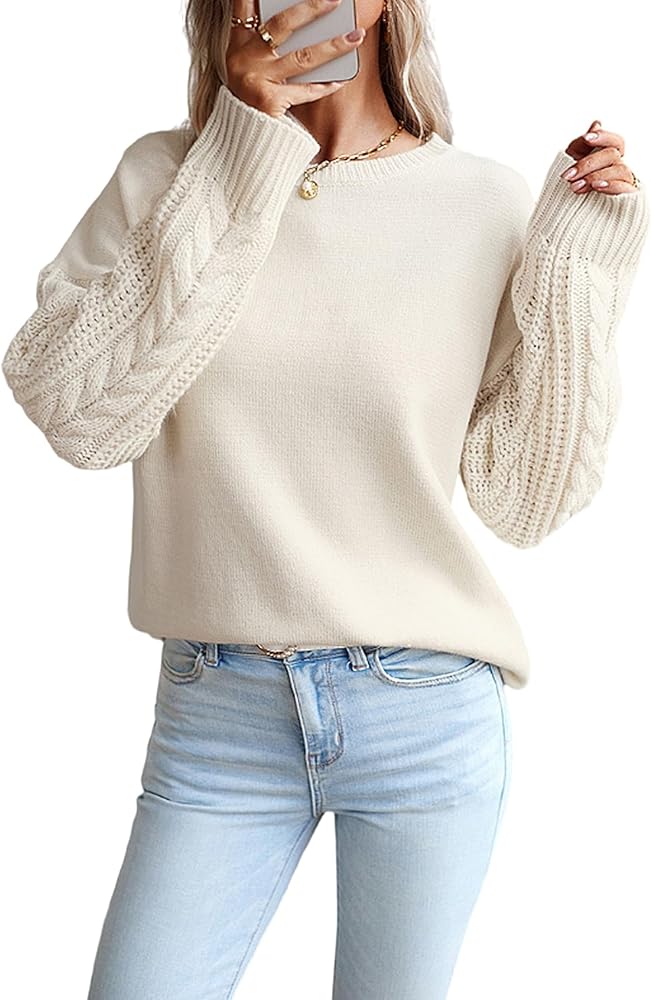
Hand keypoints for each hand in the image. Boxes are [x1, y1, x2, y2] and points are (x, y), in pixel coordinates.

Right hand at [226, 0, 362, 118]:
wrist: (244, 135)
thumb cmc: (254, 95)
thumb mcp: (251, 63)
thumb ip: (268, 40)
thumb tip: (306, 18)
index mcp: (239, 42)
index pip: (244, 4)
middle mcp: (245, 57)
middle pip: (282, 25)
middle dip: (311, 9)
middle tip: (336, 0)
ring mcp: (256, 79)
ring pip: (302, 57)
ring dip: (333, 46)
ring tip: (355, 36)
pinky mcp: (269, 102)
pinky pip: (305, 90)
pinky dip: (325, 85)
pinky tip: (341, 78)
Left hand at [559, 119, 638, 193]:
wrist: (573, 218)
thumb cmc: (576, 187)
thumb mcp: (573, 163)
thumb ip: (582, 145)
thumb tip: (596, 123)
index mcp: (609, 158)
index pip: (614, 141)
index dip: (603, 136)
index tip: (586, 137)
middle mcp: (619, 168)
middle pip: (611, 155)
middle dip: (587, 164)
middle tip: (567, 176)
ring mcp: (625, 182)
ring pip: (619, 169)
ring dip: (595, 175)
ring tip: (576, 187)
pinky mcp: (627, 199)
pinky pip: (625, 188)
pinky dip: (611, 185)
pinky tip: (597, 187)